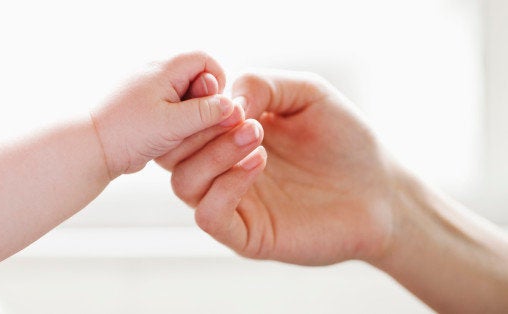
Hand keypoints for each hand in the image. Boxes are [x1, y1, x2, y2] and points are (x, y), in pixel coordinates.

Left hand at [92, 51, 238, 177]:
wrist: (90, 148)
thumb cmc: (127, 133)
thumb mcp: (173, 124)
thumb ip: (206, 113)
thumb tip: (232, 106)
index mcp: (164, 68)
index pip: (205, 61)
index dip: (217, 84)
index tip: (216, 110)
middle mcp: (156, 74)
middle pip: (197, 79)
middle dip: (204, 104)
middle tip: (196, 128)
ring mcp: (148, 90)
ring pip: (185, 98)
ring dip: (190, 118)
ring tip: (178, 137)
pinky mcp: (144, 109)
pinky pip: (171, 110)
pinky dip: (176, 125)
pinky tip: (167, 142)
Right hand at [165, 71, 400, 264]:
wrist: (381, 191)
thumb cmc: (344, 140)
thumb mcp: (307, 93)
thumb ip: (263, 83)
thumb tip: (227, 101)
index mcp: (228, 136)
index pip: (182, 123)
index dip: (192, 104)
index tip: (221, 91)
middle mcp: (222, 169)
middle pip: (171, 153)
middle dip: (198, 129)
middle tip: (242, 116)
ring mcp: (233, 202)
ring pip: (184, 183)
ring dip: (213, 154)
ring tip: (257, 137)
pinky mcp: (247, 235)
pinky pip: (209, 215)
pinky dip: (224, 187)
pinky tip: (259, 164)